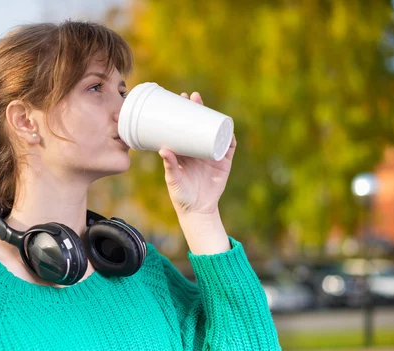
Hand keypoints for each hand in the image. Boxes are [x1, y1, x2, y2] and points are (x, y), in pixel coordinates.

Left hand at [158, 91, 236, 216]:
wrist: (197, 210)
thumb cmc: (181, 195)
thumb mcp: (174, 179)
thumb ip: (170, 166)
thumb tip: (163, 149)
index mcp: (184, 151)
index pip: (184, 127)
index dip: (183, 112)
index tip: (180, 98)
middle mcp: (198, 150)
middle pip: (200, 124)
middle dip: (198, 109)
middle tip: (193, 97)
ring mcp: (212, 156)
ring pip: (215, 132)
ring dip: (215, 119)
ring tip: (209, 108)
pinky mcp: (223, 164)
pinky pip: (229, 148)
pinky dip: (229, 138)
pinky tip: (228, 128)